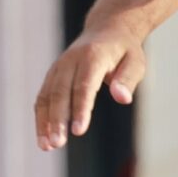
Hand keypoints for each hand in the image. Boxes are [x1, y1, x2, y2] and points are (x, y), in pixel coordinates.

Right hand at [34, 22, 146, 150]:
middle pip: (60, 93)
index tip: (78, 131)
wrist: (107, 29)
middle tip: (57, 144)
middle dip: (57, 120)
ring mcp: (58, 67)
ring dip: (45, 122)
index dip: (81, 108)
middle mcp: (70, 61)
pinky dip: (41, 117)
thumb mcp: (136, 61)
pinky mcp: (52, 75)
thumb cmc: (125, 50)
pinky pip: (43, 97)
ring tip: (47, 146)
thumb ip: (128, 79)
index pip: (84, 85)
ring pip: (47, 96)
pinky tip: (44, 137)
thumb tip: (123, 99)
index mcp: (93, 56)